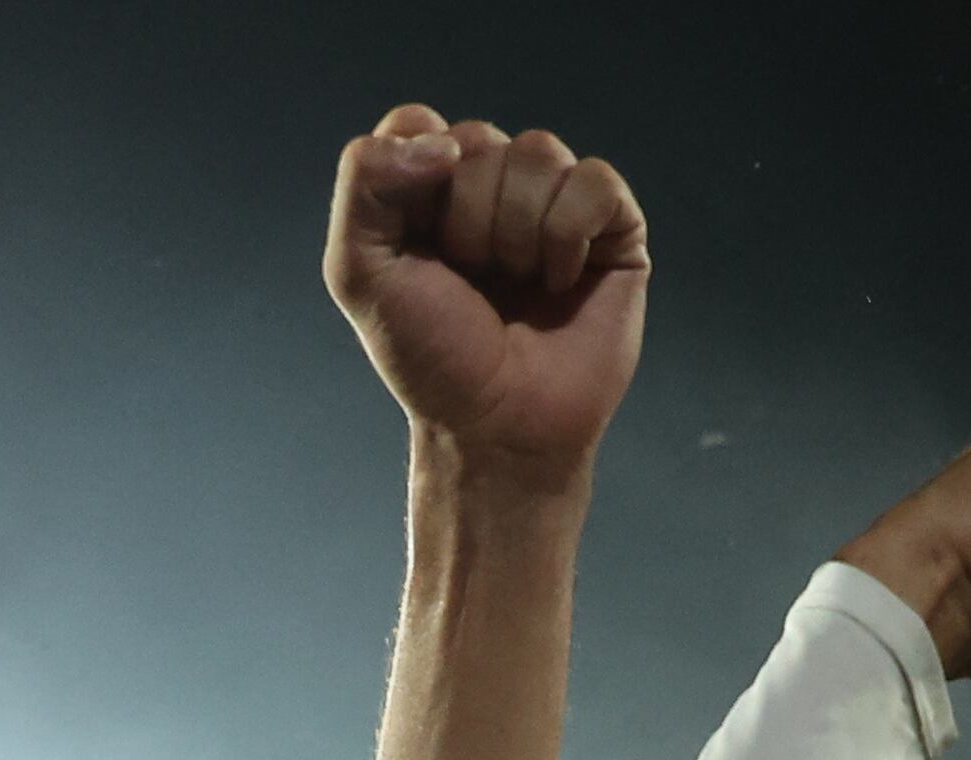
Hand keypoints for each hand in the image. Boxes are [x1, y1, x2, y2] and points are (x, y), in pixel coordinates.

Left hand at [324, 105, 647, 483]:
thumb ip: (363, 186)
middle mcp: (494, 186)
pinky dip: (567, 236)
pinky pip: (593, 182)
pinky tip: (560, 282)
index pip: (418, 122)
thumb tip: (442, 140)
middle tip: (471, 280)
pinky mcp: (611, 227)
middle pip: (477, 139)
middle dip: (465, 220)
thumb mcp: (360, 272)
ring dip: (514, 233)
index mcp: (429, 190)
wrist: (498, 426)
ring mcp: (554, 203)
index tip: (417, 238)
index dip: (415, 170)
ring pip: (537, 153)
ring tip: (516, 284)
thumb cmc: (432, 357)